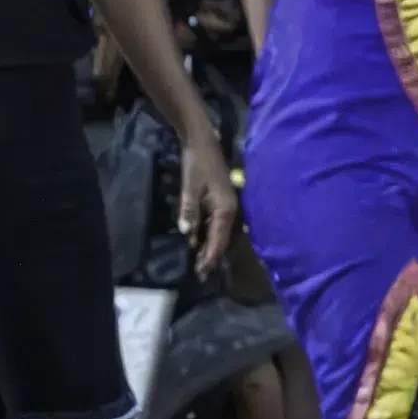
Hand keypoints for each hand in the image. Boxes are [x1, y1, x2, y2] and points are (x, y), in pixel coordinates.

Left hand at [175, 124, 237, 267]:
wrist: (203, 143)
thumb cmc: (197, 164)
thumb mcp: (190, 188)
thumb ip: (189, 210)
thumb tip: (187, 233)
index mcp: (225, 209)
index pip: (218, 240)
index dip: (210, 257)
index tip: (202, 273)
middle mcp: (230, 210)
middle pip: (222, 239)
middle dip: (211, 256)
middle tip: (201, 275)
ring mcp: (227, 206)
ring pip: (220, 233)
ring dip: (210, 247)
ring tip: (200, 264)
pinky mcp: (221, 202)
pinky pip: (216, 225)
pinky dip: (209, 236)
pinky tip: (199, 242)